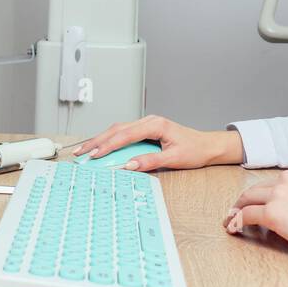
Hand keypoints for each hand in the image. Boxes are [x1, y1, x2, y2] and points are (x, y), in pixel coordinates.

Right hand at [68, 115, 236, 170]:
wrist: (207, 146)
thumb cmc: (195, 150)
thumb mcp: (174, 158)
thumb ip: (150, 161)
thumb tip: (129, 165)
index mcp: (156, 125)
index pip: (126, 135)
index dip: (108, 145)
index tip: (95, 155)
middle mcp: (149, 121)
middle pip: (117, 130)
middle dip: (97, 141)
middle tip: (80, 152)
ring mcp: (146, 124)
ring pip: (117, 130)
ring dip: (100, 140)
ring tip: (84, 150)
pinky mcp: (145, 131)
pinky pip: (123, 134)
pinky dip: (110, 141)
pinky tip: (99, 147)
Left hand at [223, 165, 287, 268]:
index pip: (273, 182)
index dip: (261, 194)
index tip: (255, 203)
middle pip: (256, 189)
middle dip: (244, 201)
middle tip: (236, 212)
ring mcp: (279, 194)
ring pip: (247, 199)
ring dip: (237, 210)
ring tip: (231, 221)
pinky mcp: (272, 213)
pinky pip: (246, 216)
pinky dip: (237, 222)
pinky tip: (233, 229)